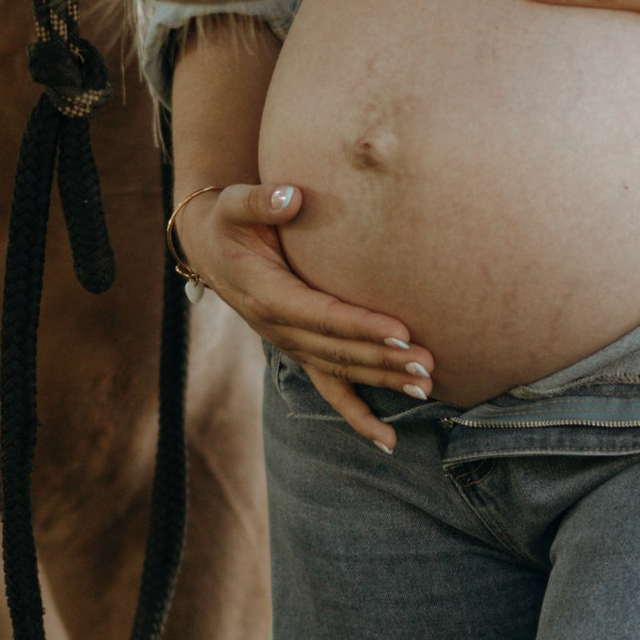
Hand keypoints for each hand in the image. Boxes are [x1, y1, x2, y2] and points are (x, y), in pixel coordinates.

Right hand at [174, 182, 433, 453]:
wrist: (210, 249)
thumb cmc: (230, 222)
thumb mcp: (234, 205)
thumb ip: (259, 200)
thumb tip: (291, 197)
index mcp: (268, 295)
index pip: (322, 314)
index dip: (361, 325)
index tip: (401, 330)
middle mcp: (279, 329)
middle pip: (338, 350)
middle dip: (385, 360)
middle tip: (429, 363)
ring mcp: (291, 345)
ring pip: (342, 372)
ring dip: (384, 381)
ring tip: (426, 387)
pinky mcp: (301, 352)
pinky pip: (331, 390)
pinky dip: (359, 417)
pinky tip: (388, 443)